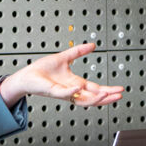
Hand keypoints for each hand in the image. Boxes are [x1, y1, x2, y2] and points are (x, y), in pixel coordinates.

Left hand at [0, 43, 123, 107]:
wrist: (26, 76)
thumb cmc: (41, 70)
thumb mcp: (64, 57)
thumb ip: (78, 52)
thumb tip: (92, 45)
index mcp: (75, 83)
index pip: (95, 89)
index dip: (107, 90)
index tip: (119, 89)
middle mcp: (71, 90)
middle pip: (92, 97)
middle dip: (106, 97)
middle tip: (118, 95)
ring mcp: (62, 92)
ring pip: (82, 100)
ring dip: (94, 98)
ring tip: (105, 94)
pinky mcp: (52, 91)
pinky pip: (65, 94)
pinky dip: (73, 92)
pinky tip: (80, 87)